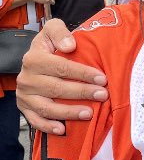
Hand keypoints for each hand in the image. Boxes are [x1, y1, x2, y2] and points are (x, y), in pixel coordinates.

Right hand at [16, 19, 108, 134]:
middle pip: (57, 88)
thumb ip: (59, 32)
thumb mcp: (52, 30)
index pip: (61, 67)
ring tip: (89, 113)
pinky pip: (35, 120)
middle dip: (82, 93)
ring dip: (69, 112)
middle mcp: (27, 78)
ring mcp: (25, 95)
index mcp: (34, 58)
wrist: (33, 59)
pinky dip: (48, 127)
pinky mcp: (24, 108)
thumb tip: (70, 45)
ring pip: (47, 108)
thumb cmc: (49, 45)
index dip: (83, 74)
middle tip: (102, 95)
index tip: (102, 79)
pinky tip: (63, 129)